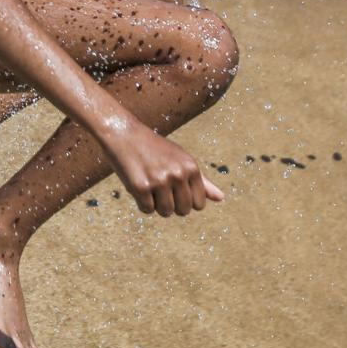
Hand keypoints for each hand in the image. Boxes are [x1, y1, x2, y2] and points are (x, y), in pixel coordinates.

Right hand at [101, 119, 224, 216]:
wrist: (124, 135)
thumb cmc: (155, 149)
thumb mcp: (181, 160)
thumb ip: (202, 181)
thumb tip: (221, 199)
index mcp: (191, 167)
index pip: (199, 204)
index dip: (186, 200)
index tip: (175, 188)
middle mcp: (178, 174)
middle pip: (183, 211)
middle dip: (172, 204)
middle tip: (161, 186)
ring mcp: (159, 180)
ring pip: (166, 212)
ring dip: (157, 205)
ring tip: (150, 185)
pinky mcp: (140, 187)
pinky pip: (147, 210)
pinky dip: (142, 203)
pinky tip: (138, 185)